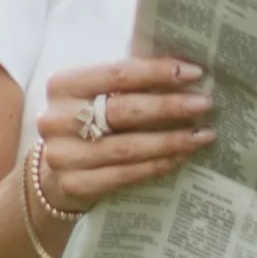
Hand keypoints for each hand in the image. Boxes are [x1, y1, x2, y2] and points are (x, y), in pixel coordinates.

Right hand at [33, 55, 213, 217]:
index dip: (157, 72)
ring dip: (170, 140)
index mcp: (63, 85)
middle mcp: (57, 119)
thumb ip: (126, 83)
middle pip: (123, 110)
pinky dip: (156, 165)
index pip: (117, 73)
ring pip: (127, 147)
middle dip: (169, 106)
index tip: (194, 73)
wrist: (52, 171)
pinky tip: (180, 157)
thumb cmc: (85, 120)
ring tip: (201, 135)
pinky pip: (124, 175)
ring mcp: (63, 155)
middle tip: (204, 104)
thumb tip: (183, 74)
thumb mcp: (94, 94)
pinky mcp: (74, 185)